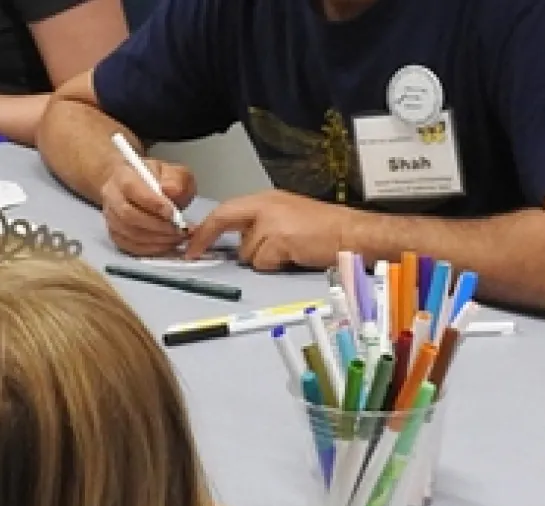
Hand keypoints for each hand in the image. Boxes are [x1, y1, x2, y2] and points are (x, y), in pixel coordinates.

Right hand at [101, 158, 194, 255]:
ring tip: (176, 239)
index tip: (174, 214)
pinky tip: (165, 245)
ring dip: (155, 239)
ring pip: (128, 233)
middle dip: (157, 226)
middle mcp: (111, 196)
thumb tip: (172, 191)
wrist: (137, 186)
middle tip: (178, 231)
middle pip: (128, 215)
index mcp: (123, 176)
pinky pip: (128, 246)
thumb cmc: (157, 179)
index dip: (153, 204)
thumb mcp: (171, 172)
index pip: (133, 189)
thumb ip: (175, 179)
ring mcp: (110, 216)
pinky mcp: (114, 232)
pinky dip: (149, 249)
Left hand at [184, 189, 352, 270]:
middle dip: (205, 237)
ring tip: (286, 253)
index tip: (192, 242)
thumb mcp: (287, 218)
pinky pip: (262, 263)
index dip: (206, 227)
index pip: (226, 210)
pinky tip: (293, 257)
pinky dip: (275, 266)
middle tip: (194, 252)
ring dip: (262, 259)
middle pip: (224, 219)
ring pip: (247, 252)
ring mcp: (272, 221)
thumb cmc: (325, 230)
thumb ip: (261, 226)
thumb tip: (240, 246)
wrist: (352, 233)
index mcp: (266, 199)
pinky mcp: (280, 238)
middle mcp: (266, 205)